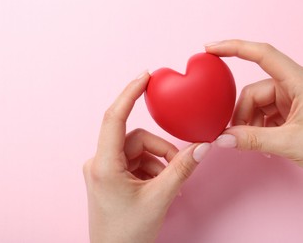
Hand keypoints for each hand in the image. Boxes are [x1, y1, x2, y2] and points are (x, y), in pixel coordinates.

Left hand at [83, 72, 210, 242]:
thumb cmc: (128, 233)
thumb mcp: (160, 198)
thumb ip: (182, 169)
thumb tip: (203, 146)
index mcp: (104, 165)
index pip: (115, 117)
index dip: (130, 93)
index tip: (145, 76)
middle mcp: (99, 162)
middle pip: (136, 138)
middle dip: (161, 150)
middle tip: (177, 168)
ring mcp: (103, 169)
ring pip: (138, 149)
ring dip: (157, 162)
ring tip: (166, 186)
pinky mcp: (109, 175)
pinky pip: (134, 160)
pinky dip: (150, 168)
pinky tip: (156, 187)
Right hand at [205, 40, 302, 185]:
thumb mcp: (289, 143)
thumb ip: (252, 140)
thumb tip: (221, 139)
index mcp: (299, 81)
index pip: (262, 54)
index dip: (234, 48)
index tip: (211, 48)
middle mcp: (294, 84)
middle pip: (253, 91)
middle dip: (242, 114)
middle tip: (237, 137)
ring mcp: (292, 96)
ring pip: (256, 103)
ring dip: (250, 124)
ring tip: (256, 143)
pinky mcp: (290, 108)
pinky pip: (263, 112)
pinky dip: (258, 127)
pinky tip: (264, 143)